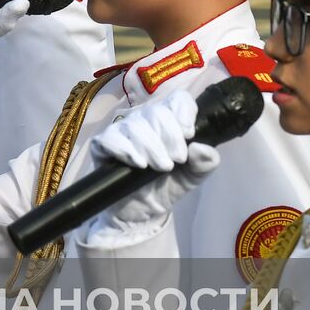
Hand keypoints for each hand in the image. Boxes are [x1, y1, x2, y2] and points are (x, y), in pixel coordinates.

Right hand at [87, 91, 219, 230]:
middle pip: (157, 112)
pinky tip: (138, 163)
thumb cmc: (169, 184)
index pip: (177, 99)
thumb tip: (199, 146)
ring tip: (160, 168)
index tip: (188, 135)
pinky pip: (110, 138)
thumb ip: (206, 162)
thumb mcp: (194, 176)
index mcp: (169, 120)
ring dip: (152, 148)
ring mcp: (122, 131)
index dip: (184, 113)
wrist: (145, 210)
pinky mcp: (103, 146)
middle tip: (176, 161)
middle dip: (170, 137)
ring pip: (136, 126)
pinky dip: (126, 150)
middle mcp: (144, 119)